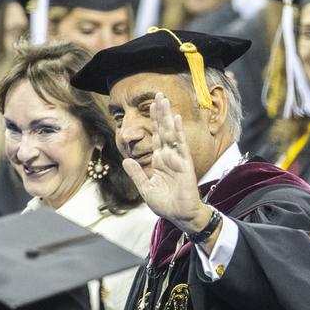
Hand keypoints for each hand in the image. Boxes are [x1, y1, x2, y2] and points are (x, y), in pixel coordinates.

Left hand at [122, 92, 212, 231]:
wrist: (179, 216)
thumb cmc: (165, 204)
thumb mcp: (145, 188)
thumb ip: (136, 173)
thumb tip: (125, 159)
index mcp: (159, 161)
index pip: (156, 136)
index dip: (153, 121)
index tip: (151, 105)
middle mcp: (168, 156)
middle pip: (163, 129)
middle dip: (160, 112)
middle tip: (158, 94)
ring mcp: (177, 159)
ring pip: (171, 133)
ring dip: (167, 117)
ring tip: (164, 100)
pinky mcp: (184, 164)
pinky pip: (180, 145)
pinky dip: (178, 132)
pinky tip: (175, 119)